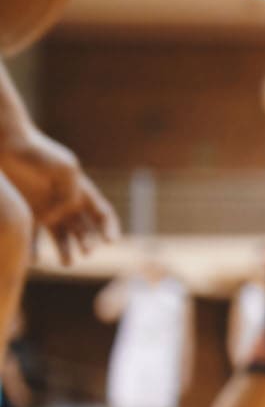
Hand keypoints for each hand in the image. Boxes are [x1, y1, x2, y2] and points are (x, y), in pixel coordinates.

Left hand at [0, 128, 116, 266]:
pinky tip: (33, 260)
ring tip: (66, 263)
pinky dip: (33, 249)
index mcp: (81, 191)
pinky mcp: (25, 210)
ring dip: (66, 251)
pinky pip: (31, 235)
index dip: (110, 228)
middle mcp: (66, 203)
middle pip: (84, 230)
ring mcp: (46, 208)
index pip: (102, 214)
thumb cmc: (38, 152)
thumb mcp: (64, 168)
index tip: (111, 241)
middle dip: (88, 243)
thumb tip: (61, 216)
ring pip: (61, 237)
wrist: (6, 143)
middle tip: (87, 253)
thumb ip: (69, 194)